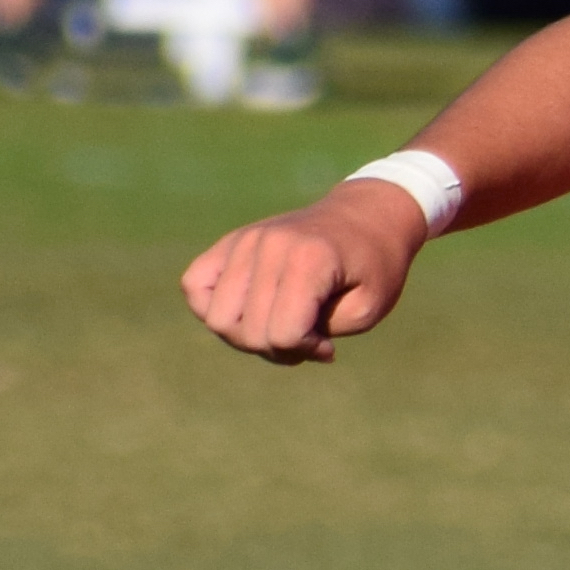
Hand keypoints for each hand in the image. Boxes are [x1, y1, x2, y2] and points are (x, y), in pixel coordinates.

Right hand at [180, 185, 427, 366]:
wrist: (366, 218)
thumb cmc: (374, 268)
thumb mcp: (366, 310)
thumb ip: (318, 333)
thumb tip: (271, 341)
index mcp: (309, 261)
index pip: (282, 334)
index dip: (305, 351)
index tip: (328, 345)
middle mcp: (268, 246)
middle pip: (248, 332)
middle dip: (280, 350)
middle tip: (309, 339)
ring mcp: (244, 241)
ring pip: (216, 317)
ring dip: (247, 336)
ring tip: (280, 326)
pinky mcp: (229, 242)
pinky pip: (195, 286)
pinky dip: (214, 310)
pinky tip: (250, 311)